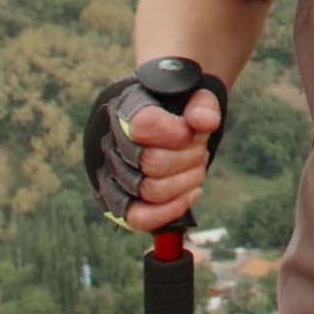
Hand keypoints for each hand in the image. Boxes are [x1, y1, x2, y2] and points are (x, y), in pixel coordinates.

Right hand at [96, 80, 222, 231]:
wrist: (160, 123)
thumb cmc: (176, 108)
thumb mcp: (193, 95)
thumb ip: (202, 104)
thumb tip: (203, 122)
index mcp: (124, 110)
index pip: (144, 126)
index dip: (176, 133)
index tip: (192, 129)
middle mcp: (110, 144)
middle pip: (154, 163)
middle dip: (189, 156)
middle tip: (199, 146)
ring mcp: (111, 176)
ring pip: (152, 191)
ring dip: (186, 180)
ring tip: (196, 165)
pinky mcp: (117, 203)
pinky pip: (139, 218)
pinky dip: (171, 210)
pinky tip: (192, 192)